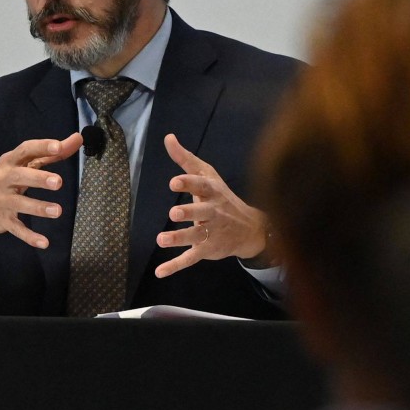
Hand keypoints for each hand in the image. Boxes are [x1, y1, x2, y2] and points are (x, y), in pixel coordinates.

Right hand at [0, 132, 81, 248]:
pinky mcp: (3, 220)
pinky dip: (29, 237)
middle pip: (21, 176)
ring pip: (20, 204)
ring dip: (38, 208)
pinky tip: (44, 243)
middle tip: (58, 182)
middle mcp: (5, 178)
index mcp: (11, 161)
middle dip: (39, 178)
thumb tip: (78, 139)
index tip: (58, 146)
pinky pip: (16, 228)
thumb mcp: (24, 163)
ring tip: (57, 211)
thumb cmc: (5, 178)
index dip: (42, 147)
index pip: (26, 150)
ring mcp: (2, 200)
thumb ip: (51, 153)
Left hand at [154, 133, 270, 277]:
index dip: (189, 184)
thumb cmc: (221, 197)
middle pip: (201, 212)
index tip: (174, 181)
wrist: (250, 228)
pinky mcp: (207, 250)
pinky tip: (160, 271)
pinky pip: (190, 258)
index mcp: (212, 192)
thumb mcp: (207, 175)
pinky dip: (175, 266)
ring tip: (161, 239)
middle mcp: (213, 212)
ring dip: (179, 238)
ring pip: (195, 236)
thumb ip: (185, 158)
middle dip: (189, 213)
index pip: (201, 186)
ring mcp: (211, 233)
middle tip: (174, 213)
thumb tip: (168, 137)